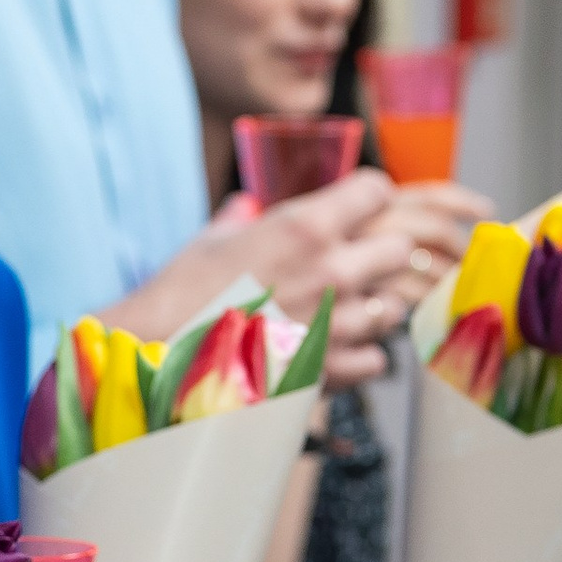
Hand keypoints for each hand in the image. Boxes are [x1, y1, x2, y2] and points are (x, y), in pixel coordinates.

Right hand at [193, 170, 492, 389]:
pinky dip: (358, 356)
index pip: (377, 190)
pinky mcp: (332, 370)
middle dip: (380, 253)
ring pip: (394, 308)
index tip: (355, 209)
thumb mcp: (210, 242)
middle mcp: (332, 271)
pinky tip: (329, 349)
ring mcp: (337, 324)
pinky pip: (376, 358)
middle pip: (400, 249)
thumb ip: (241, 219)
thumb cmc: (179, 295)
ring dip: (372, 308)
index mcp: (305, 227)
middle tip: (353, 264)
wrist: (161, 361)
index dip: (366, 198)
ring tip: (339, 312)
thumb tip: (246, 206)